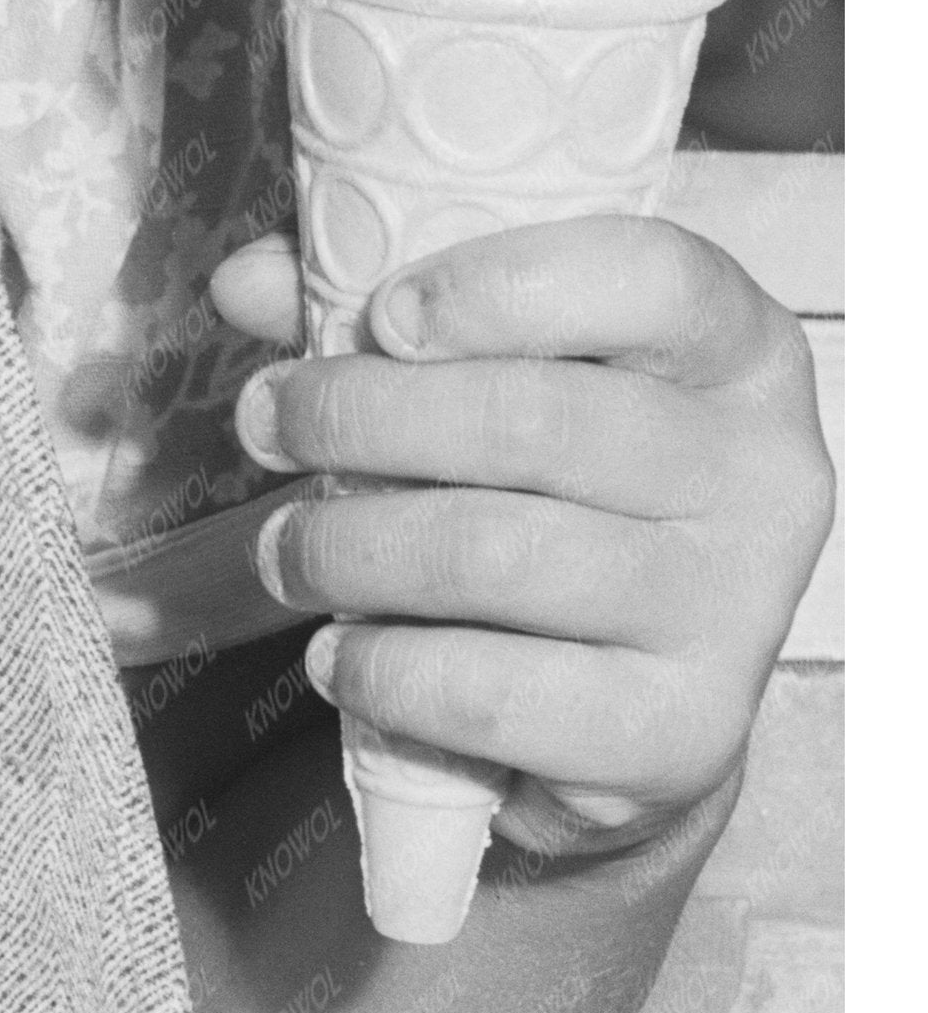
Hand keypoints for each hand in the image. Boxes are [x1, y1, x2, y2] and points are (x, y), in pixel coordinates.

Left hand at [211, 218, 834, 870]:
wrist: (624, 703)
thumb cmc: (547, 491)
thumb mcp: (487, 372)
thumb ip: (377, 311)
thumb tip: (247, 283)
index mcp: (739, 351)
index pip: (652, 278)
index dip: (505, 286)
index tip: (385, 316)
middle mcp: (765, 474)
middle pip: (537, 421)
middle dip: (362, 417)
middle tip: (267, 422)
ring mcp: (737, 613)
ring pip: (496, 554)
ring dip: (348, 548)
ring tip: (286, 552)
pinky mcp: (683, 734)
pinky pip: (492, 690)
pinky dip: (384, 670)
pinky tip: (341, 654)